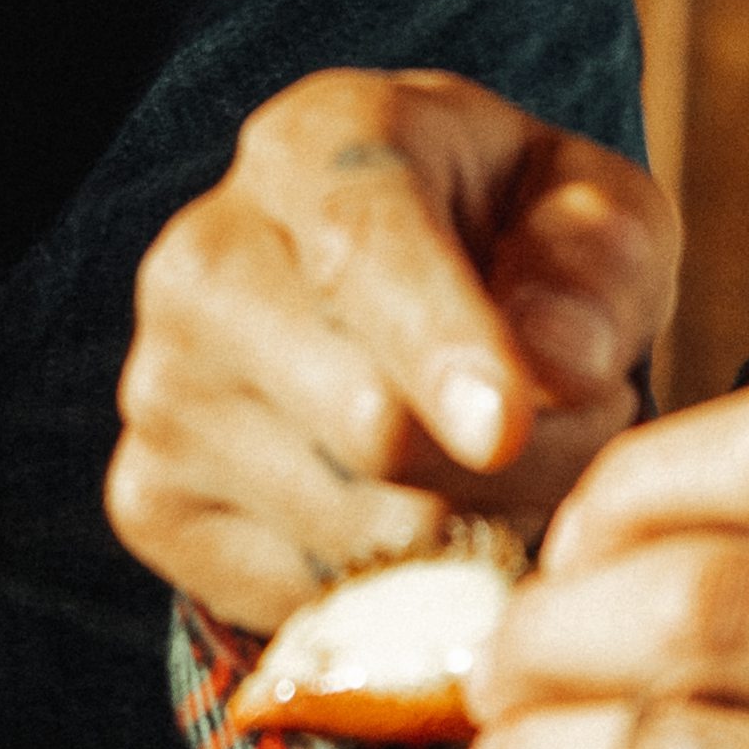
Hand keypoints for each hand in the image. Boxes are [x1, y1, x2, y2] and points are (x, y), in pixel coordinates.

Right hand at [109, 64, 678, 630]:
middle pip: (370, 424)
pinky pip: (307, 599)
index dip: (438, 344)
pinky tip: (410, 515)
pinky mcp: (150, 498)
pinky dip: (391, 592)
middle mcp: (205, 256)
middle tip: (571, 435)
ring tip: (492, 470)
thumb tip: (561, 368)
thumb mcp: (597, 214)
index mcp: (312, 149)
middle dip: (518, 467)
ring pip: (356, 530)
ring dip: (470, 536)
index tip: (505, 427)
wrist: (387, 309)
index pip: (363, 249)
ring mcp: (164, 385)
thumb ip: (598, 263)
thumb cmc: (512, 244)